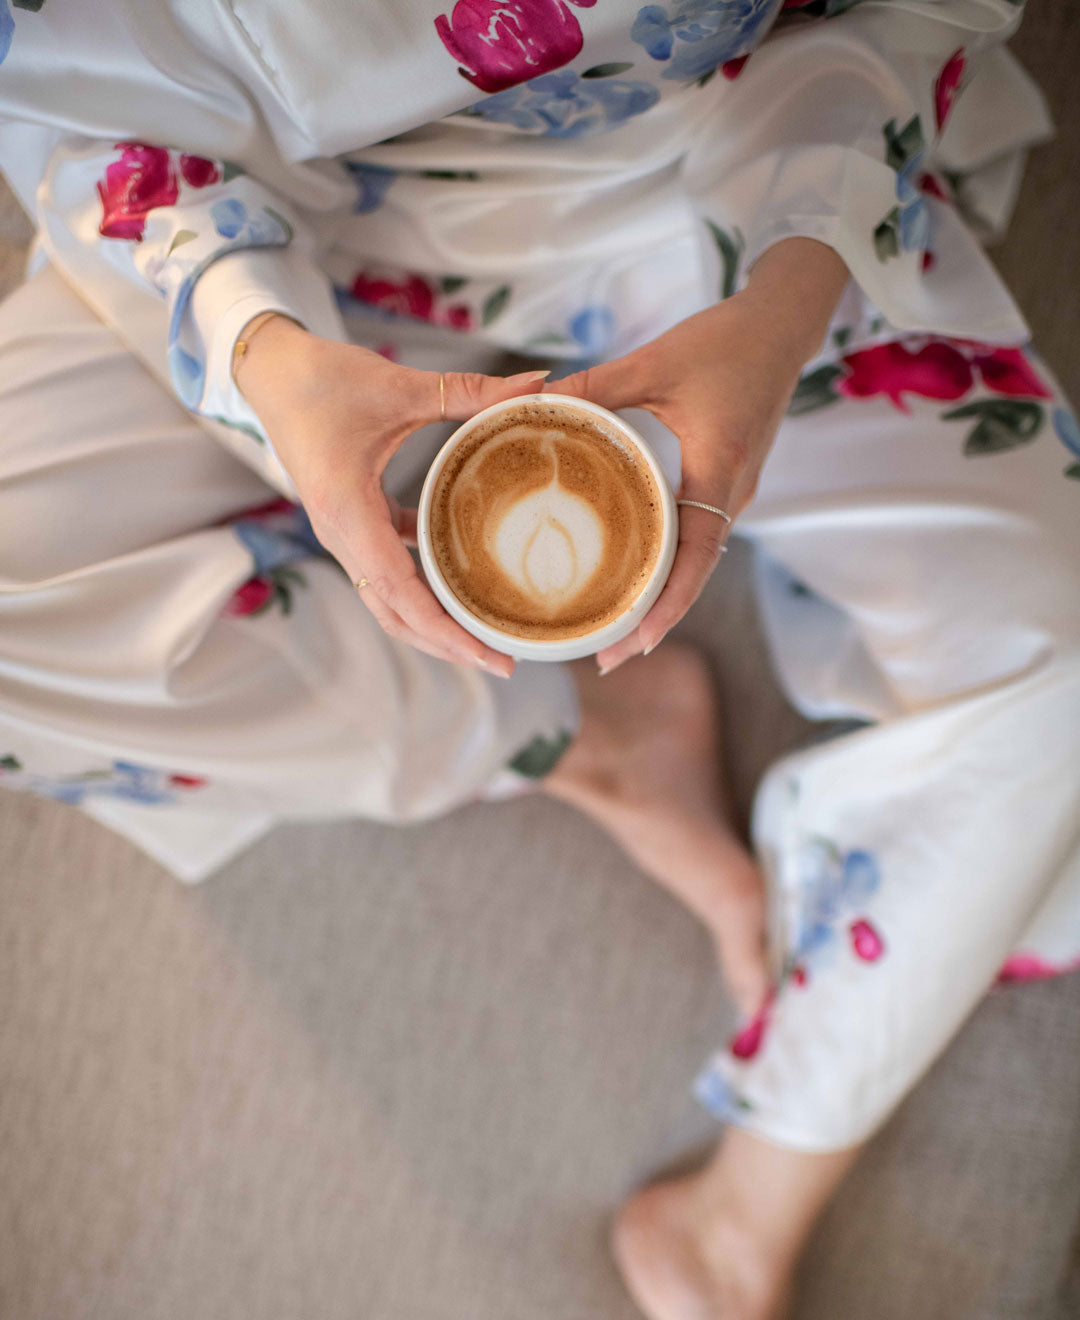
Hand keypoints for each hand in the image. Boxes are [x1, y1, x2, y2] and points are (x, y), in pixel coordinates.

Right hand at [235, 316, 548, 676]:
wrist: (268, 369)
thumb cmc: (321, 377)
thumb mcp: (400, 386)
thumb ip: (471, 391)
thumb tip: (537, 383)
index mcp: (347, 514)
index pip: (400, 594)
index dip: (445, 631)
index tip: (487, 654)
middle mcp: (341, 536)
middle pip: (395, 615)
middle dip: (446, 645)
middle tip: (503, 661)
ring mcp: (343, 533)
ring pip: (389, 599)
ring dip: (434, 622)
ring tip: (484, 635)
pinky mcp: (350, 522)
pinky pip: (386, 568)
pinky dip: (421, 584)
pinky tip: (461, 579)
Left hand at [550, 237, 848, 672]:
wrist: (782, 324)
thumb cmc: (725, 340)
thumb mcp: (654, 361)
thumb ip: (594, 388)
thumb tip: (534, 406)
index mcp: (718, 468)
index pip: (694, 556)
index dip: (666, 606)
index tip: (632, 643)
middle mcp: (734, 491)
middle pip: (696, 574)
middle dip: (656, 621)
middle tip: (607, 657)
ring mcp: (737, 491)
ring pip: (699, 561)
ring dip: (664, 599)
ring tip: (619, 632)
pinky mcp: (731, 482)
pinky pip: (701, 537)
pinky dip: (673, 567)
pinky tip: (639, 576)